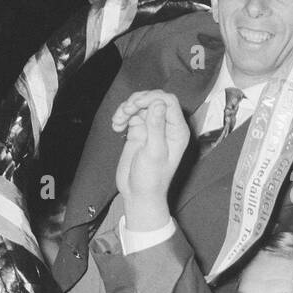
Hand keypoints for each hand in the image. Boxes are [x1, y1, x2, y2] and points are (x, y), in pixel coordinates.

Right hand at [112, 90, 189, 225]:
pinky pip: (131, 114)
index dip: (152, 98)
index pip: (168, 101)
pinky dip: (122, 116)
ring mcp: (152, 128)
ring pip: (141, 104)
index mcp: (176, 130)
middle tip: (125, 111)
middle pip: (154, 99)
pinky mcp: (139, 131)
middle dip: (138, 101)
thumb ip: (156, 127)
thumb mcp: (154, 153)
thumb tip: (157, 103)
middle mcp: (166, 126)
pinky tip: (116, 126)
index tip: (136, 104)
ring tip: (118, 121)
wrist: (138, 194)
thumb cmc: (151, 179)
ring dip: (127, 108)